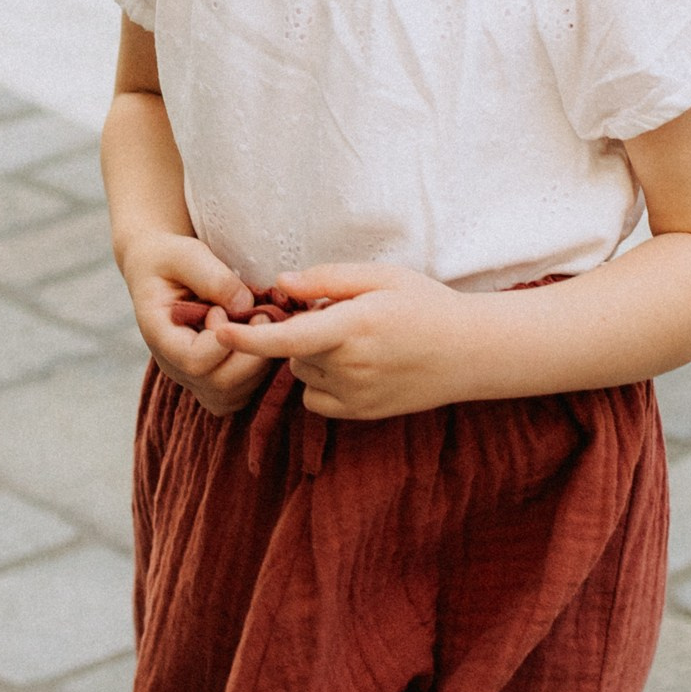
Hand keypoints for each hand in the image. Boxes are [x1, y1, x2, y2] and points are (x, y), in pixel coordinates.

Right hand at [119, 229, 269, 416]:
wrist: (159, 270)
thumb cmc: (170, 259)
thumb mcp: (184, 254)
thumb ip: (212, 277)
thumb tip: (244, 306)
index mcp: (159, 335)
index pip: (194, 361)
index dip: (221, 338)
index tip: (223, 308)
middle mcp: (173, 365)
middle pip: (218, 385)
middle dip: (251, 353)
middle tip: (262, 316)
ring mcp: (191, 377)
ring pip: (232, 396)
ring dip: (258, 364)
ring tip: (261, 327)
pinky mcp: (209, 380)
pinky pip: (238, 396)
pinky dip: (256, 376)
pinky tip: (259, 342)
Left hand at [213, 264, 476, 419]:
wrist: (470, 352)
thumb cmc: (426, 305)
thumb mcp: (381, 277)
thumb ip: (327, 279)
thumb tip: (281, 284)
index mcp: (354, 327)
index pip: (288, 337)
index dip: (249, 337)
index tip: (220, 331)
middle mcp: (351, 366)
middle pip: (293, 350)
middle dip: (304, 333)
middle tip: (343, 317)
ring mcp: (356, 395)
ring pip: (304, 374)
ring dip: (314, 358)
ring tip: (357, 341)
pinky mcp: (361, 414)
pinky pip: (317, 399)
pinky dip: (324, 383)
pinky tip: (356, 367)